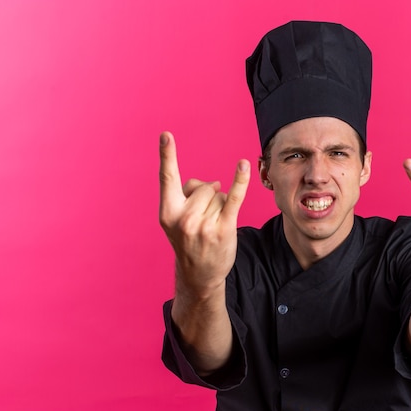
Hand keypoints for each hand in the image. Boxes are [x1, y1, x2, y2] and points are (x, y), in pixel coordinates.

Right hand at [159, 131, 249, 298]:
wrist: (199, 275)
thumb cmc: (189, 242)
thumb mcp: (177, 220)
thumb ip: (187, 195)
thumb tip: (211, 183)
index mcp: (168, 213)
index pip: (167, 178)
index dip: (166, 155)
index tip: (166, 134)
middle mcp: (184, 218)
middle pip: (203, 186)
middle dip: (208, 196)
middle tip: (204, 218)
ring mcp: (204, 225)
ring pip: (219, 194)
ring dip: (220, 204)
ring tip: (213, 224)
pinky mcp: (224, 229)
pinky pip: (234, 197)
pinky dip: (240, 180)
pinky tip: (244, 165)